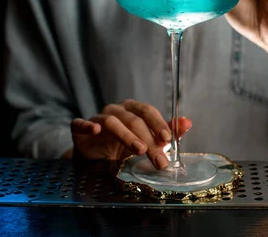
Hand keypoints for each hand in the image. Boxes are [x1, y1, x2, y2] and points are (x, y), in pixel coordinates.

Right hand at [69, 99, 191, 169]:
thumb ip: (165, 132)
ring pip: (112, 122)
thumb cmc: (121, 146)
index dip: (158, 122)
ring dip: (127, 136)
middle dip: (148, 139)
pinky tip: (95, 130)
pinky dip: (87, 125)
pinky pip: (81, 123)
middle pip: (133, 120)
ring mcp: (96, 118)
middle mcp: (115, 110)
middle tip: (159, 158)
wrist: (94, 157)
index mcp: (131, 109)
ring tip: (139, 150)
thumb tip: (187, 122)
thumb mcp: (145, 141)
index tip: (168, 138)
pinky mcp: (79, 128)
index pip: (147, 111)